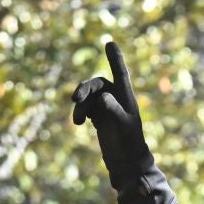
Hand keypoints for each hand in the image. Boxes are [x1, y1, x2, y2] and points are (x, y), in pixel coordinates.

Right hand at [71, 41, 155, 191]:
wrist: (126, 160)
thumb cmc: (129, 142)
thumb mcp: (123, 126)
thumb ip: (113, 110)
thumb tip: (102, 98)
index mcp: (125, 95)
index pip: (120, 72)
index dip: (115, 58)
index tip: (110, 43)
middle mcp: (115, 96)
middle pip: (96, 85)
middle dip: (84, 90)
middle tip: (75, 99)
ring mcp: (105, 105)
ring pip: (88, 97)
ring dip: (81, 106)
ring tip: (77, 120)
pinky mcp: (97, 115)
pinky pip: (85, 107)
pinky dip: (80, 112)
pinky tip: (79, 122)